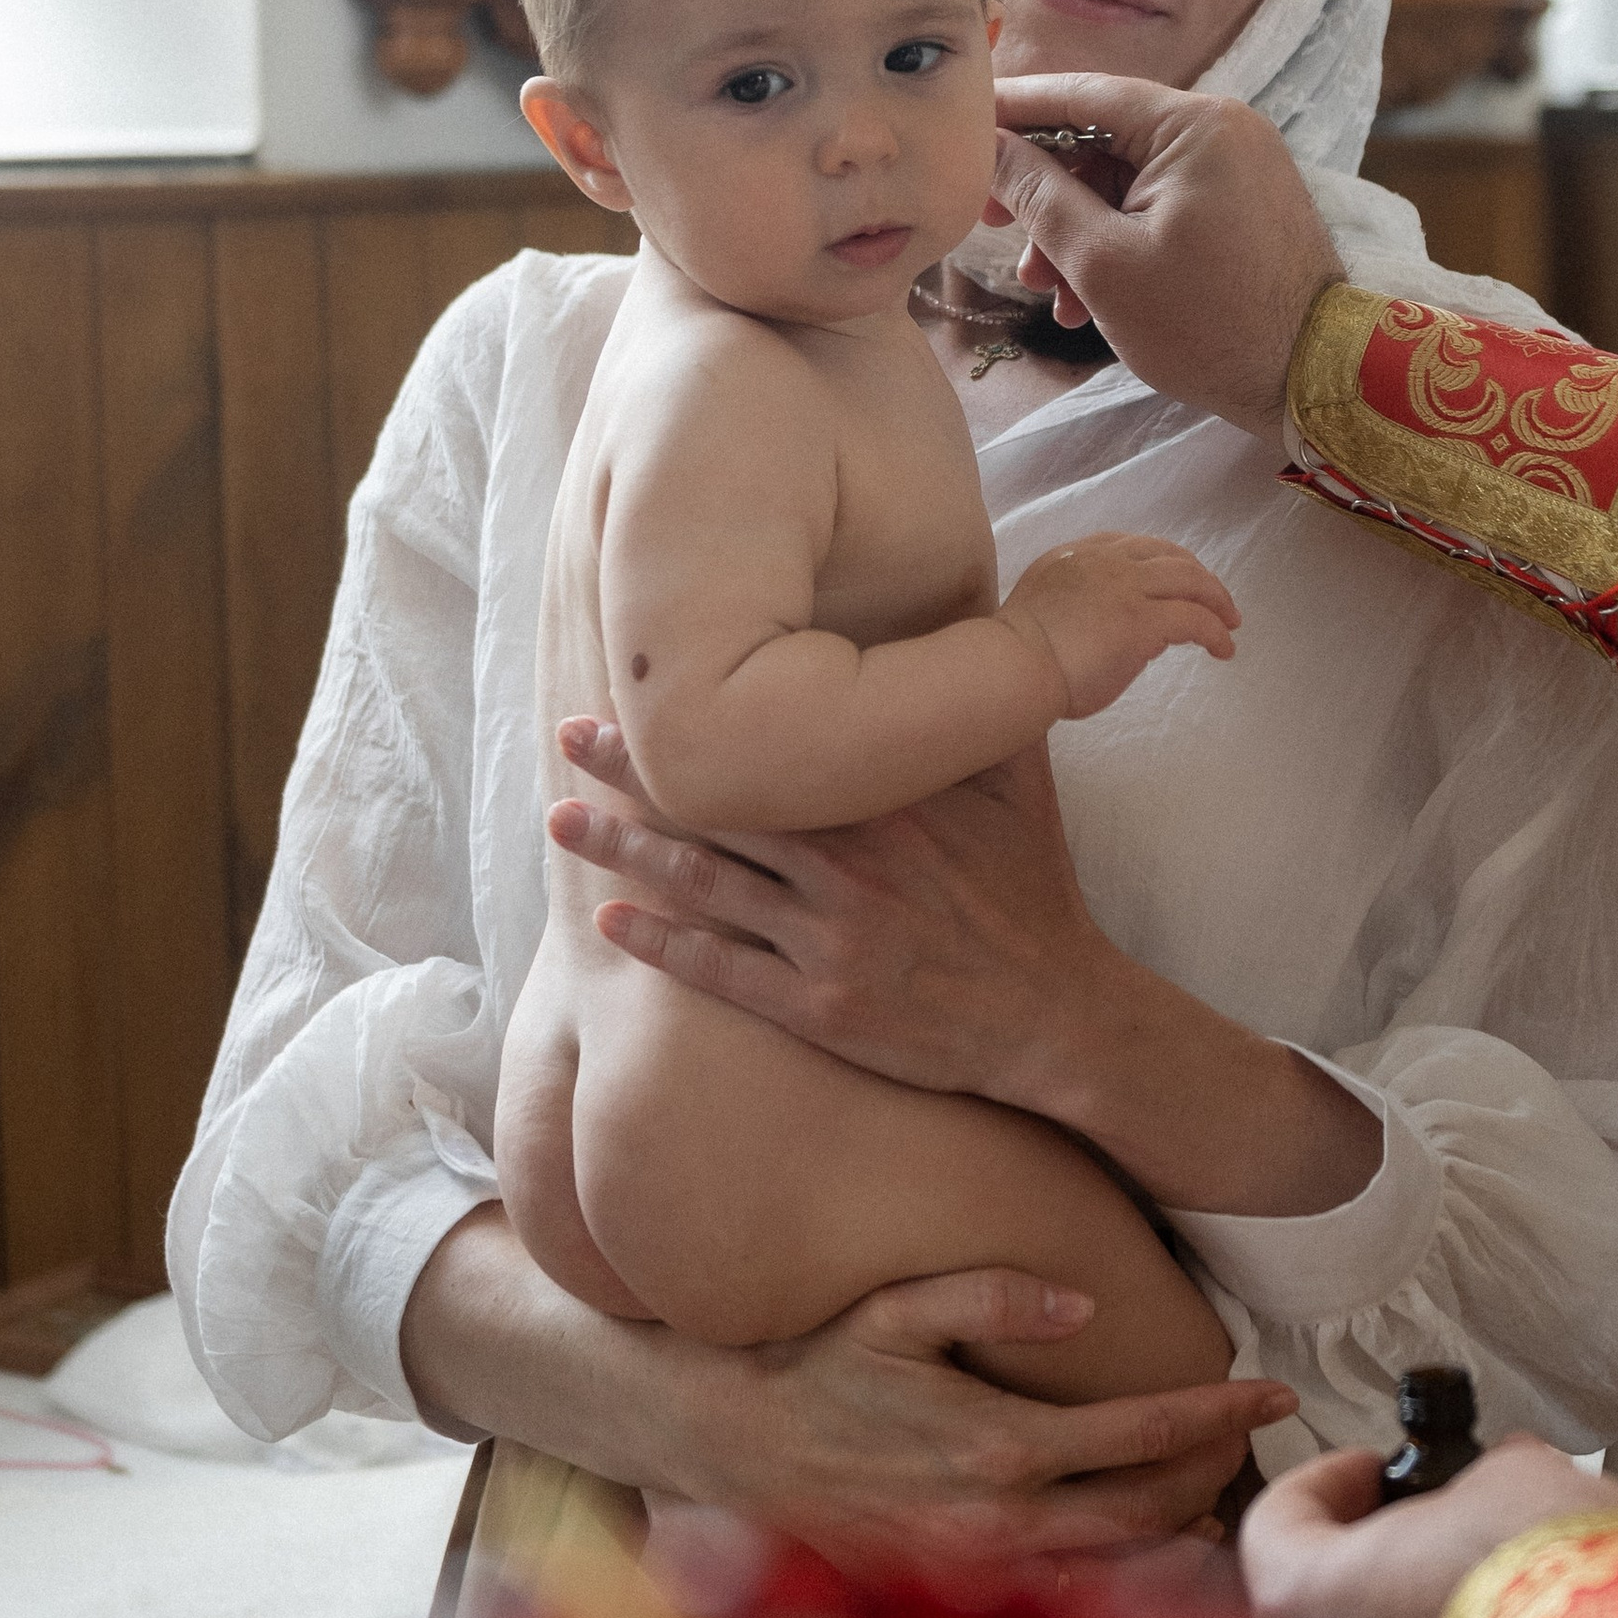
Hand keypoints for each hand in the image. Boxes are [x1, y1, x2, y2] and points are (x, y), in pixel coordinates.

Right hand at [401, 1204, 1294, 1556]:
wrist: (733, 1449)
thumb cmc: (818, 1368)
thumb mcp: (897, 1311)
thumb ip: (992, 1297)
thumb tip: (1086, 1307)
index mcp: (998, 1445)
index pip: (1141, 1434)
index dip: (1217, 1414)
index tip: (1274, 1392)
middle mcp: (997, 1521)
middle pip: (1148, 1511)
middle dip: (1216, 1473)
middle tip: (1258, 1436)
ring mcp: (978, 1570)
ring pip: (1114, 1565)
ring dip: (1178, 1530)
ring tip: (1218, 1488)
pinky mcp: (955, 1595)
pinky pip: (1062, 1594)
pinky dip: (1118, 1574)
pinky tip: (1143, 1548)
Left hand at [549, 724, 1385, 1217]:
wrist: (1057, 1012)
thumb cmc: (1033, 887)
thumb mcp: (1020, 776)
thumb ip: (977, 697)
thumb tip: (963, 604)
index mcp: (885, 800)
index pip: (772, 744)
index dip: (695, 718)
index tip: (636, 679)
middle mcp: (847, 865)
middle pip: (717, 807)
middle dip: (633, 772)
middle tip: (567, 737)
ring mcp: (829, 940)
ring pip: (703, 886)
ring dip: (624, 852)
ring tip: (561, 821)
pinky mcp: (821, 1009)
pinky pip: (723, 972)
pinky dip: (661, 946)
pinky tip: (610, 923)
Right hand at [990, 79, 1342, 439]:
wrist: (1313, 380)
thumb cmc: (1207, 326)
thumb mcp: (1103, 263)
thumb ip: (1039, 196)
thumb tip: (990, 148)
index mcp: (1194, 124)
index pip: (1082, 92)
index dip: (1015, 109)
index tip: (963, 121)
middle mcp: (1223, 129)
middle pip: (1105, 140)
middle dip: (1047, 193)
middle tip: (993, 227)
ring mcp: (1240, 167)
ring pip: (1130, 181)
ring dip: (1080, 231)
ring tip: (1048, 293)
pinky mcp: (1245, 206)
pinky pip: (1164, 206)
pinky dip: (1122, 243)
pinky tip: (1087, 300)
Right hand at [1002, 532, 1239, 716]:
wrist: (1011, 668)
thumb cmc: (1014, 655)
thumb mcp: (1045, 608)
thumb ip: (1078, 604)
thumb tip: (1117, 624)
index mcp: (1075, 556)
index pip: (1130, 545)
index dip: (1161, 560)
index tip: (1174, 580)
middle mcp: (1104, 560)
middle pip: (1168, 554)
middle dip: (1198, 575)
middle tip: (1216, 600)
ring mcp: (1126, 587)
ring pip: (1190, 579)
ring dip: (1216, 599)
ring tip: (1231, 621)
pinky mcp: (1143, 619)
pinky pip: (1195, 620)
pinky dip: (1216, 632)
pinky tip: (1223, 649)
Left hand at [1240, 1437, 1617, 1617]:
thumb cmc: (1551, 1582)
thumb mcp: (1513, 1478)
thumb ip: (1478, 1477)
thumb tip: (1496, 1480)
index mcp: (1306, 1598)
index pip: (1277, 1524)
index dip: (1327, 1484)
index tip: (1375, 1470)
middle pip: (1328, 1615)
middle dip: (1383, 1571)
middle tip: (1442, 1537)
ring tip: (1498, 1609)